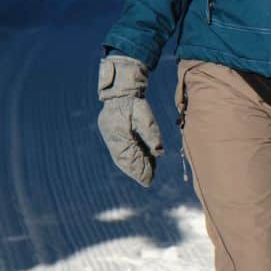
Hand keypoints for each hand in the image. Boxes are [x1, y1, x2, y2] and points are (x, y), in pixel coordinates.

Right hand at [97, 54, 162, 186]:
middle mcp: (113, 137)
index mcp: (119, 134)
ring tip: (145, 175)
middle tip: (148, 181)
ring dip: (132, 166)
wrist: (121, 90)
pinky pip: (119, 151)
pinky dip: (128, 159)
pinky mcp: (112, 133)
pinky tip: (138, 163)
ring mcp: (110, 136)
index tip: (149, 180)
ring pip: (121, 156)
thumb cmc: (135, 102)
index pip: (130, 158)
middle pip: (125, 160)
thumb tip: (159, 153)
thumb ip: (151, 135)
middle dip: (136, 171)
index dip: (139, 169)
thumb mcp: (145, 117)